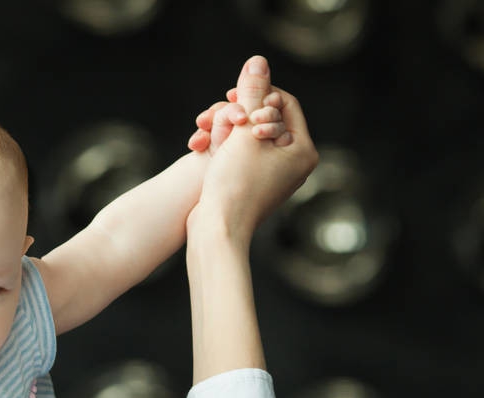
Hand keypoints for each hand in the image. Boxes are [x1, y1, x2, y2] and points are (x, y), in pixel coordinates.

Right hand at [190, 61, 316, 245]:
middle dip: (238, 113)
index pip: (285, 104)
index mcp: (304, 151)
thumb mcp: (244, 132)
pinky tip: (200, 146)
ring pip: (248, 135)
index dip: (259, 93)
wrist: (217, 230)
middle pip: (266, 118)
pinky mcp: (252, 184)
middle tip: (215, 114)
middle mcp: (294, 164)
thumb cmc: (234, 184)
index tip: (234, 97)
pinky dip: (222, 146)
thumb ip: (252, 94)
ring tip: (203, 131)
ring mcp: (273, 176)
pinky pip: (239, 153)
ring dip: (224, 128)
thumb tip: (258, 61)